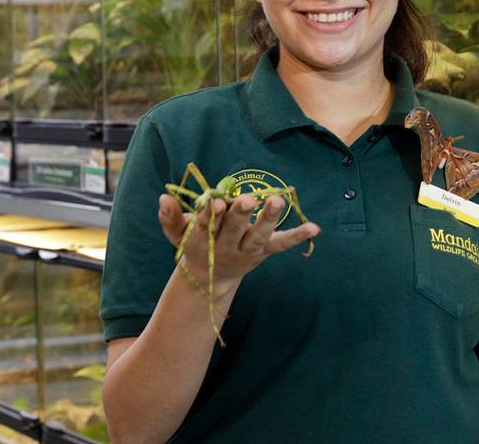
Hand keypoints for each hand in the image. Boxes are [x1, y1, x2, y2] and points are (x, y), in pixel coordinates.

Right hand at [158, 193, 319, 295]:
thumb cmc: (193, 245)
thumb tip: (163, 198)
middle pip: (233, 229)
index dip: (211, 213)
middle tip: (247, 200)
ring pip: (258, 235)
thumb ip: (169, 218)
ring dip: (268, 218)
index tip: (216, 201)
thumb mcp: (177, 234)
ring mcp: (247, 249)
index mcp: (203, 238)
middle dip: (240, 215)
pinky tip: (315, 228)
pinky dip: (298, 237)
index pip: (206, 223)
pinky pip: (282, 244)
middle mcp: (226, 245)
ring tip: (278, 200)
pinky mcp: (263, 251)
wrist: (210, 279)